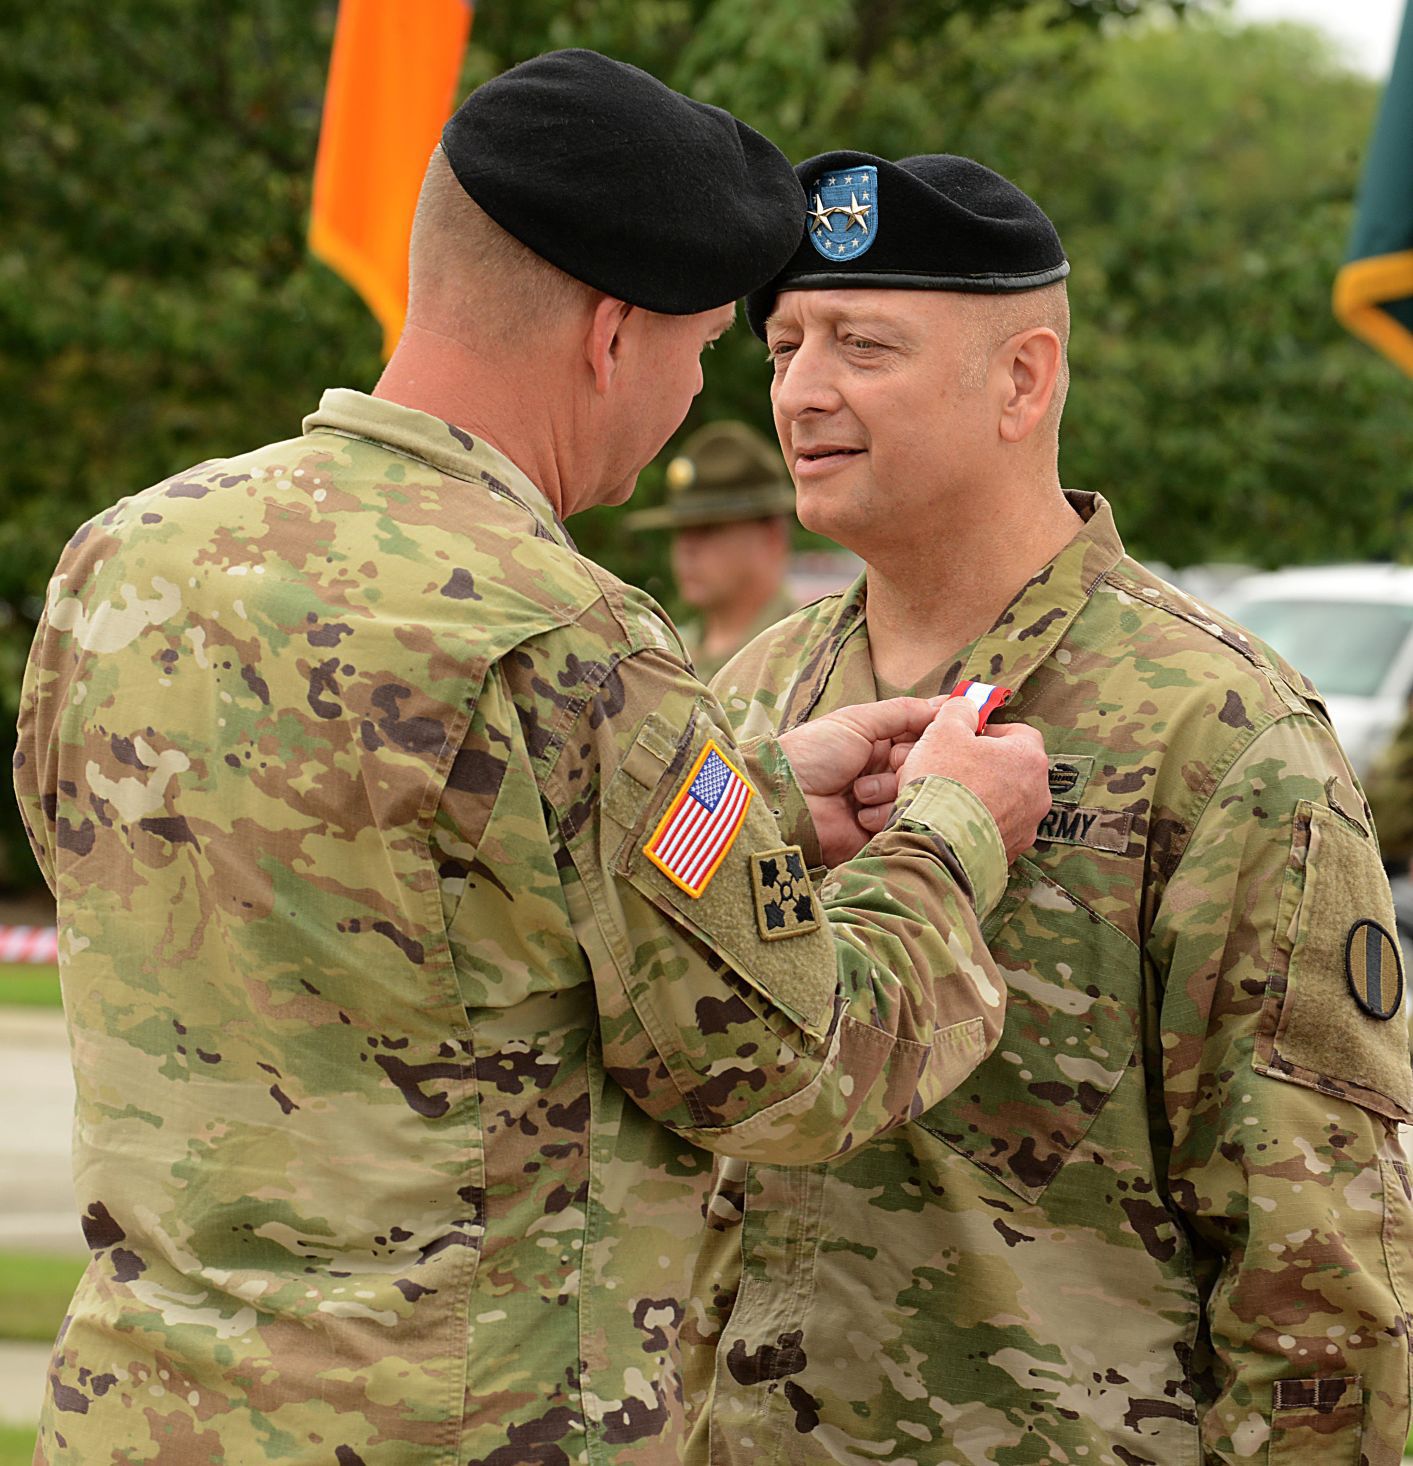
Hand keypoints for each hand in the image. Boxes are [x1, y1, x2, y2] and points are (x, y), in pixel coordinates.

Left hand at [778, 696, 946, 864]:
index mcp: (881, 743)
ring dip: (889, 790)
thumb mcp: (856, 721)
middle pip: (927, 765)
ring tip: (859, 792)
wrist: (786, 799)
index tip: (955, 728)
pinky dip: (882, 815)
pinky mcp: (882, 832)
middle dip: (907, 762)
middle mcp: (887, 771)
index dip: (936, 733)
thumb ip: (902, 712)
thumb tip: (946, 704)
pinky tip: (858, 814)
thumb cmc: (813, 753)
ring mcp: (885, 802)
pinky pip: (903, 821)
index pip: (924, 735)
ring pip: (917, 793)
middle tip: (889, 762)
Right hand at [894, 701, 1050, 861]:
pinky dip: (980, 825)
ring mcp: (1027, 827)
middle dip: (987, 766)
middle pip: (1015, 769)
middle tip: (955, 767)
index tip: (967, 737)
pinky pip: (997, 830)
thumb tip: (966, 707)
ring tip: (951, 800)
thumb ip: (959, 710)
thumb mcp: (943, 730)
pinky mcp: (1011, 853)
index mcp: (1028, 758)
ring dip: (985, 797)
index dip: (991, 732)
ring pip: (1007, 802)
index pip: (1020, 733)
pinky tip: (954, 824)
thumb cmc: (943, 783)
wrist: (937, 847)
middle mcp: (1038, 793)